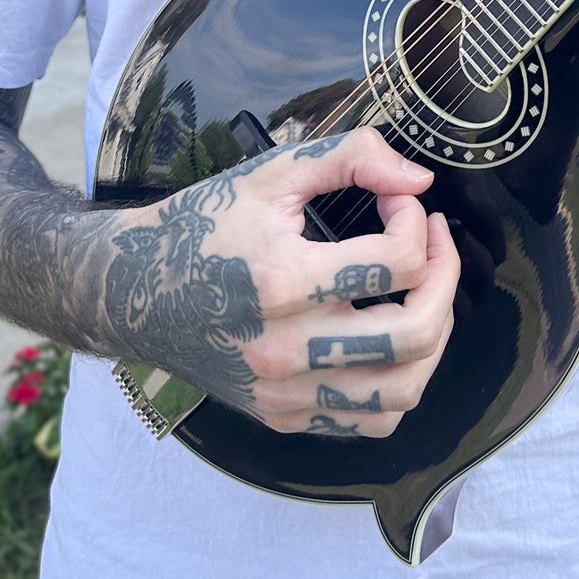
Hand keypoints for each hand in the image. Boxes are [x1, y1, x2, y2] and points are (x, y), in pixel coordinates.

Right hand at [104, 126, 459, 438]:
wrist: (132, 290)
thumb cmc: (204, 224)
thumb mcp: (271, 172)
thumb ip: (351, 157)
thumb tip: (419, 179)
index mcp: (283, 280)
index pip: (397, 260)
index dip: (417, 220)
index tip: (401, 202)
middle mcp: (285, 349)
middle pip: (414, 334)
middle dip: (445, 279)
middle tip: (434, 244)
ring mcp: (283, 393)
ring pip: (403, 391)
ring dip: (434, 335)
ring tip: (423, 291)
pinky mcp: (282, 416)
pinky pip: (370, 422)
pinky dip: (400, 383)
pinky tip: (390, 337)